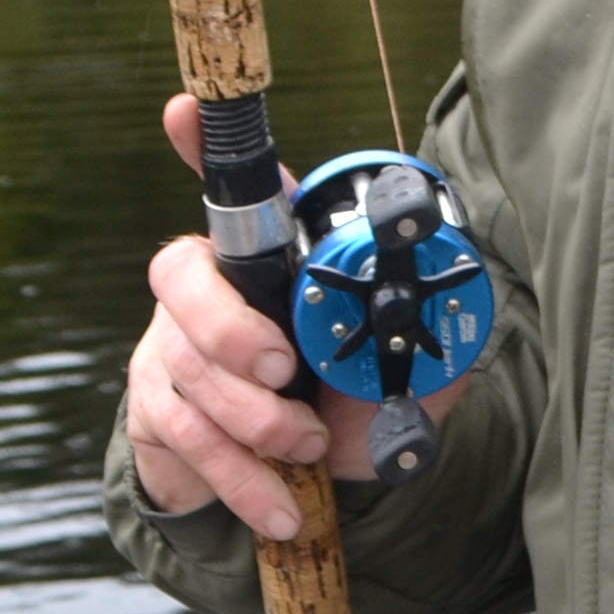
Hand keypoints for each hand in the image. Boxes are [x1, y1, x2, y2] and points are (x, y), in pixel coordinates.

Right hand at [122, 93, 455, 536]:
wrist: (306, 477)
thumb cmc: (349, 394)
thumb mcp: (401, 365)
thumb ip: (427, 338)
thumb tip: (456, 315)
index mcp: (269, 256)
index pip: (231, 188)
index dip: (201, 144)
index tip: (186, 109)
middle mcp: (207, 288)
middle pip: (181, 280)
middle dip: (228, 329)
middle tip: (281, 369)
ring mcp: (170, 346)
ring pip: (182, 367)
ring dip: (250, 419)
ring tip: (308, 449)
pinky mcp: (157, 411)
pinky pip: (182, 437)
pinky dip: (239, 477)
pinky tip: (282, 504)